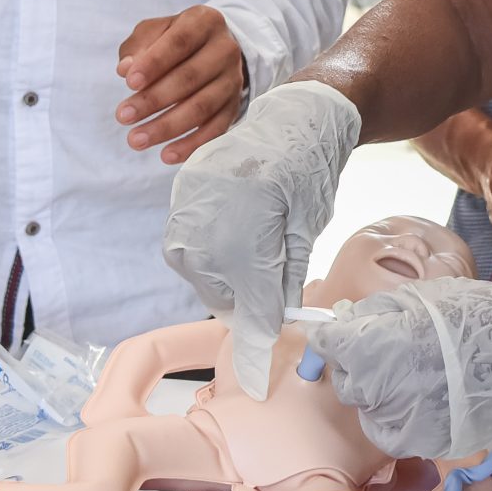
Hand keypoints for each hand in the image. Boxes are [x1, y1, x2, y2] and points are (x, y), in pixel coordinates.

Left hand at [117, 6, 246, 163]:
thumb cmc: (174, 40)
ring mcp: (233, 79)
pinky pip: (216, 129)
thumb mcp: (154, 32)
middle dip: (154, 99)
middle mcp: (225, 48)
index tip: (129, 82)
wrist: (213, 49)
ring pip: (202, 107)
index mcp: (204, 21)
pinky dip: (192, 145)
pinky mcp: (235, 105)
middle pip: (190, 77)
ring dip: (168, 127)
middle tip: (123, 116)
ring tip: (136, 139)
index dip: (155, 63)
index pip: (180, 42)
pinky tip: (166, 155)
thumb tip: (126, 69)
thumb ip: (138, 46)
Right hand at [163, 79, 360, 395]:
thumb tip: (272, 324)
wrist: (294, 114)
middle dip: (242, 304)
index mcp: (252, 217)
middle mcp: (211, 209)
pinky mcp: (182, 191)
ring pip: (197, 268)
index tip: (256, 376)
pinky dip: (208, 253)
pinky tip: (233, 245)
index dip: (256, 337)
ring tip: (251, 269)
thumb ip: (285, 278)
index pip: (251, 297)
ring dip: (222, 280)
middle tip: (265, 305)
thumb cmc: (310, 169)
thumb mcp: (307, 229)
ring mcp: (190, 199)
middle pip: (218, 287)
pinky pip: (186, 241)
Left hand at [309, 275, 491, 457]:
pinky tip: (418, 397)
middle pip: (348, 383)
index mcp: (384, 347)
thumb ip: (379, 313)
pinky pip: (395, 432)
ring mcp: (409, 422)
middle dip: (356, 367)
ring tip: (404, 374)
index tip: (336, 336)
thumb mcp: (424, 298)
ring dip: (376, 394)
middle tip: (379, 352)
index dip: (331, 340)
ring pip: (369, 411)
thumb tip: (346, 324)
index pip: (333, 346)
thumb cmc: (478, 316)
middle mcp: (389, 390)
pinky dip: (397, 416)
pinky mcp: (428, 443)